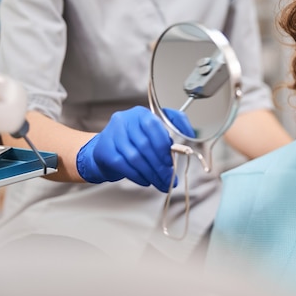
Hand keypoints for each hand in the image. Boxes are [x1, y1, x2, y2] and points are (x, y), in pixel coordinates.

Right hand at [76, 106, 192, 191]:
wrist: (107, 149)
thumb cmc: (135, 140)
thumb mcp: (155, 130)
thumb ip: (174, 128)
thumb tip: (190, 139)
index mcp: (141, 113)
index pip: (154, 126)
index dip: (164, 146)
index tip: (171, 162)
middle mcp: (125, 120)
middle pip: (145, 145)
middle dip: (160, 166)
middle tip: (169, 179)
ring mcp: (112, 134)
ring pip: (135, 157)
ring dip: (150, 173)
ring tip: (160, 182)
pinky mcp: (104, 150)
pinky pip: (124, 166)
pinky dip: (137, 176)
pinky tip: (146, 181)